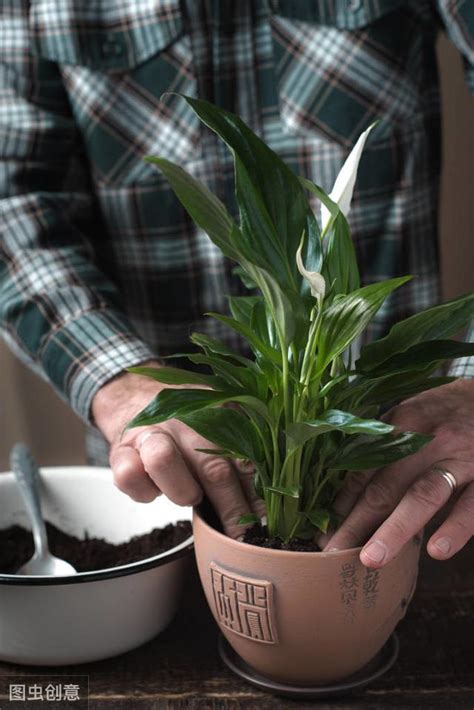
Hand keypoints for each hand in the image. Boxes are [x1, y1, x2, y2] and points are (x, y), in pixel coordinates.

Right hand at [91, 361, 263, 537]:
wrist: (136, 399)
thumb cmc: (186, 427)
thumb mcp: (218, 429)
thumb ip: (244, 453)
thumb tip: (278, 497)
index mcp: (218, 412)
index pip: (245, 456)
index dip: (257, 494)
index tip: (268, 521)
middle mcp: (184, 419)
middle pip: (212, 465)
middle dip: (231, 509)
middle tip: (241, 536)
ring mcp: (150, 432)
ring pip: (163, 460)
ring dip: (183, 491)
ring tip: (191, 498)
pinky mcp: (119, 449)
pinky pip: (129, 477)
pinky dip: (144, 492)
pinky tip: (155, 491)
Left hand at [320, 378, 473, 566]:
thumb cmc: (443, 412)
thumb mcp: (410, 416)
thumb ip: (382, 446)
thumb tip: (346, 490)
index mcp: (401, 424)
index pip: (364, 467)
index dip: (342, 501)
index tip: (324, 530)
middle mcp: (427, 441)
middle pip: (386, 485)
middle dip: (356, 523)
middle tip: (333, 553)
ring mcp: (459, 459)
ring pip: (423, 495)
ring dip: (395, 529)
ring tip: (371, 559)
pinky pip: (471, 505)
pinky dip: (454, 528)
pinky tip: (436, 551)